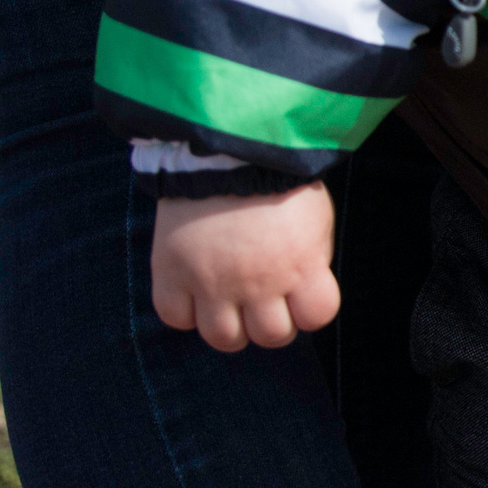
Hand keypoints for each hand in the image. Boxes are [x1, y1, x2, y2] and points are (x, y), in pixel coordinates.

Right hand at [150, 184, 340, 351]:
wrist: (223, 149)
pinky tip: (195, 292)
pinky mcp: (170, 271)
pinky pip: (174, 317)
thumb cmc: (278, 183)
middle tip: (263, 300)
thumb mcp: (316, 220)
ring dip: (231, 326)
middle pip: (271, 336)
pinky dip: (186, 312)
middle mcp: (257, 281)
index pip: (317, 317)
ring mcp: (210, 280)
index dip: (311, 309)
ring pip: (223, 338)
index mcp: (300, 265)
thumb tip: (299, 294)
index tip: (301, 294)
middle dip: (272, 322)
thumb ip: (312, 261)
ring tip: (230, 302)